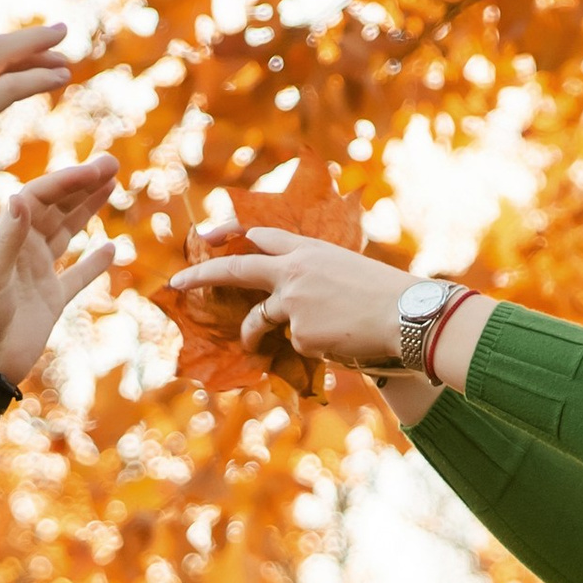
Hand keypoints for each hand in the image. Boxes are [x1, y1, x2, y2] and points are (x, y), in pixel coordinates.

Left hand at [0, 159, 120, 387]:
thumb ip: (7, 240)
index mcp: (6, 237)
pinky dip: (94, 263)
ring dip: (88, 210)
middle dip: (83, 185)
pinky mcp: (50, 301)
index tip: (95, 170)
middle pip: (56, 207)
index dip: (68, 180)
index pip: (40, 197)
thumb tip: (20, 198)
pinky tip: (112, 249)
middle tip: (113, 165)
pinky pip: (76, 276)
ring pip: (67, 233)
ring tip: (112, 187)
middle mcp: (22, 250)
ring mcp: (38, 274)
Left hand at [169, 225, 408, 370]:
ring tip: (250, 346)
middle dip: (200, 274)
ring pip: (259, 320)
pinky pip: (295, 346)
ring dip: (250, 335)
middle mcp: (293, 270)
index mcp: (307, 249)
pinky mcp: (299, 332)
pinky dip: (312, 349)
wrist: (407, 315)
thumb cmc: (387, 296)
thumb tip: (291, 302)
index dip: (230, 233)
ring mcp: (293, 301)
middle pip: (236, 268)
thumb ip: (315, 277)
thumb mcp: (346, 271)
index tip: (206, 237)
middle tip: (175, 282)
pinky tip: (337, 344)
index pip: (260, 235)